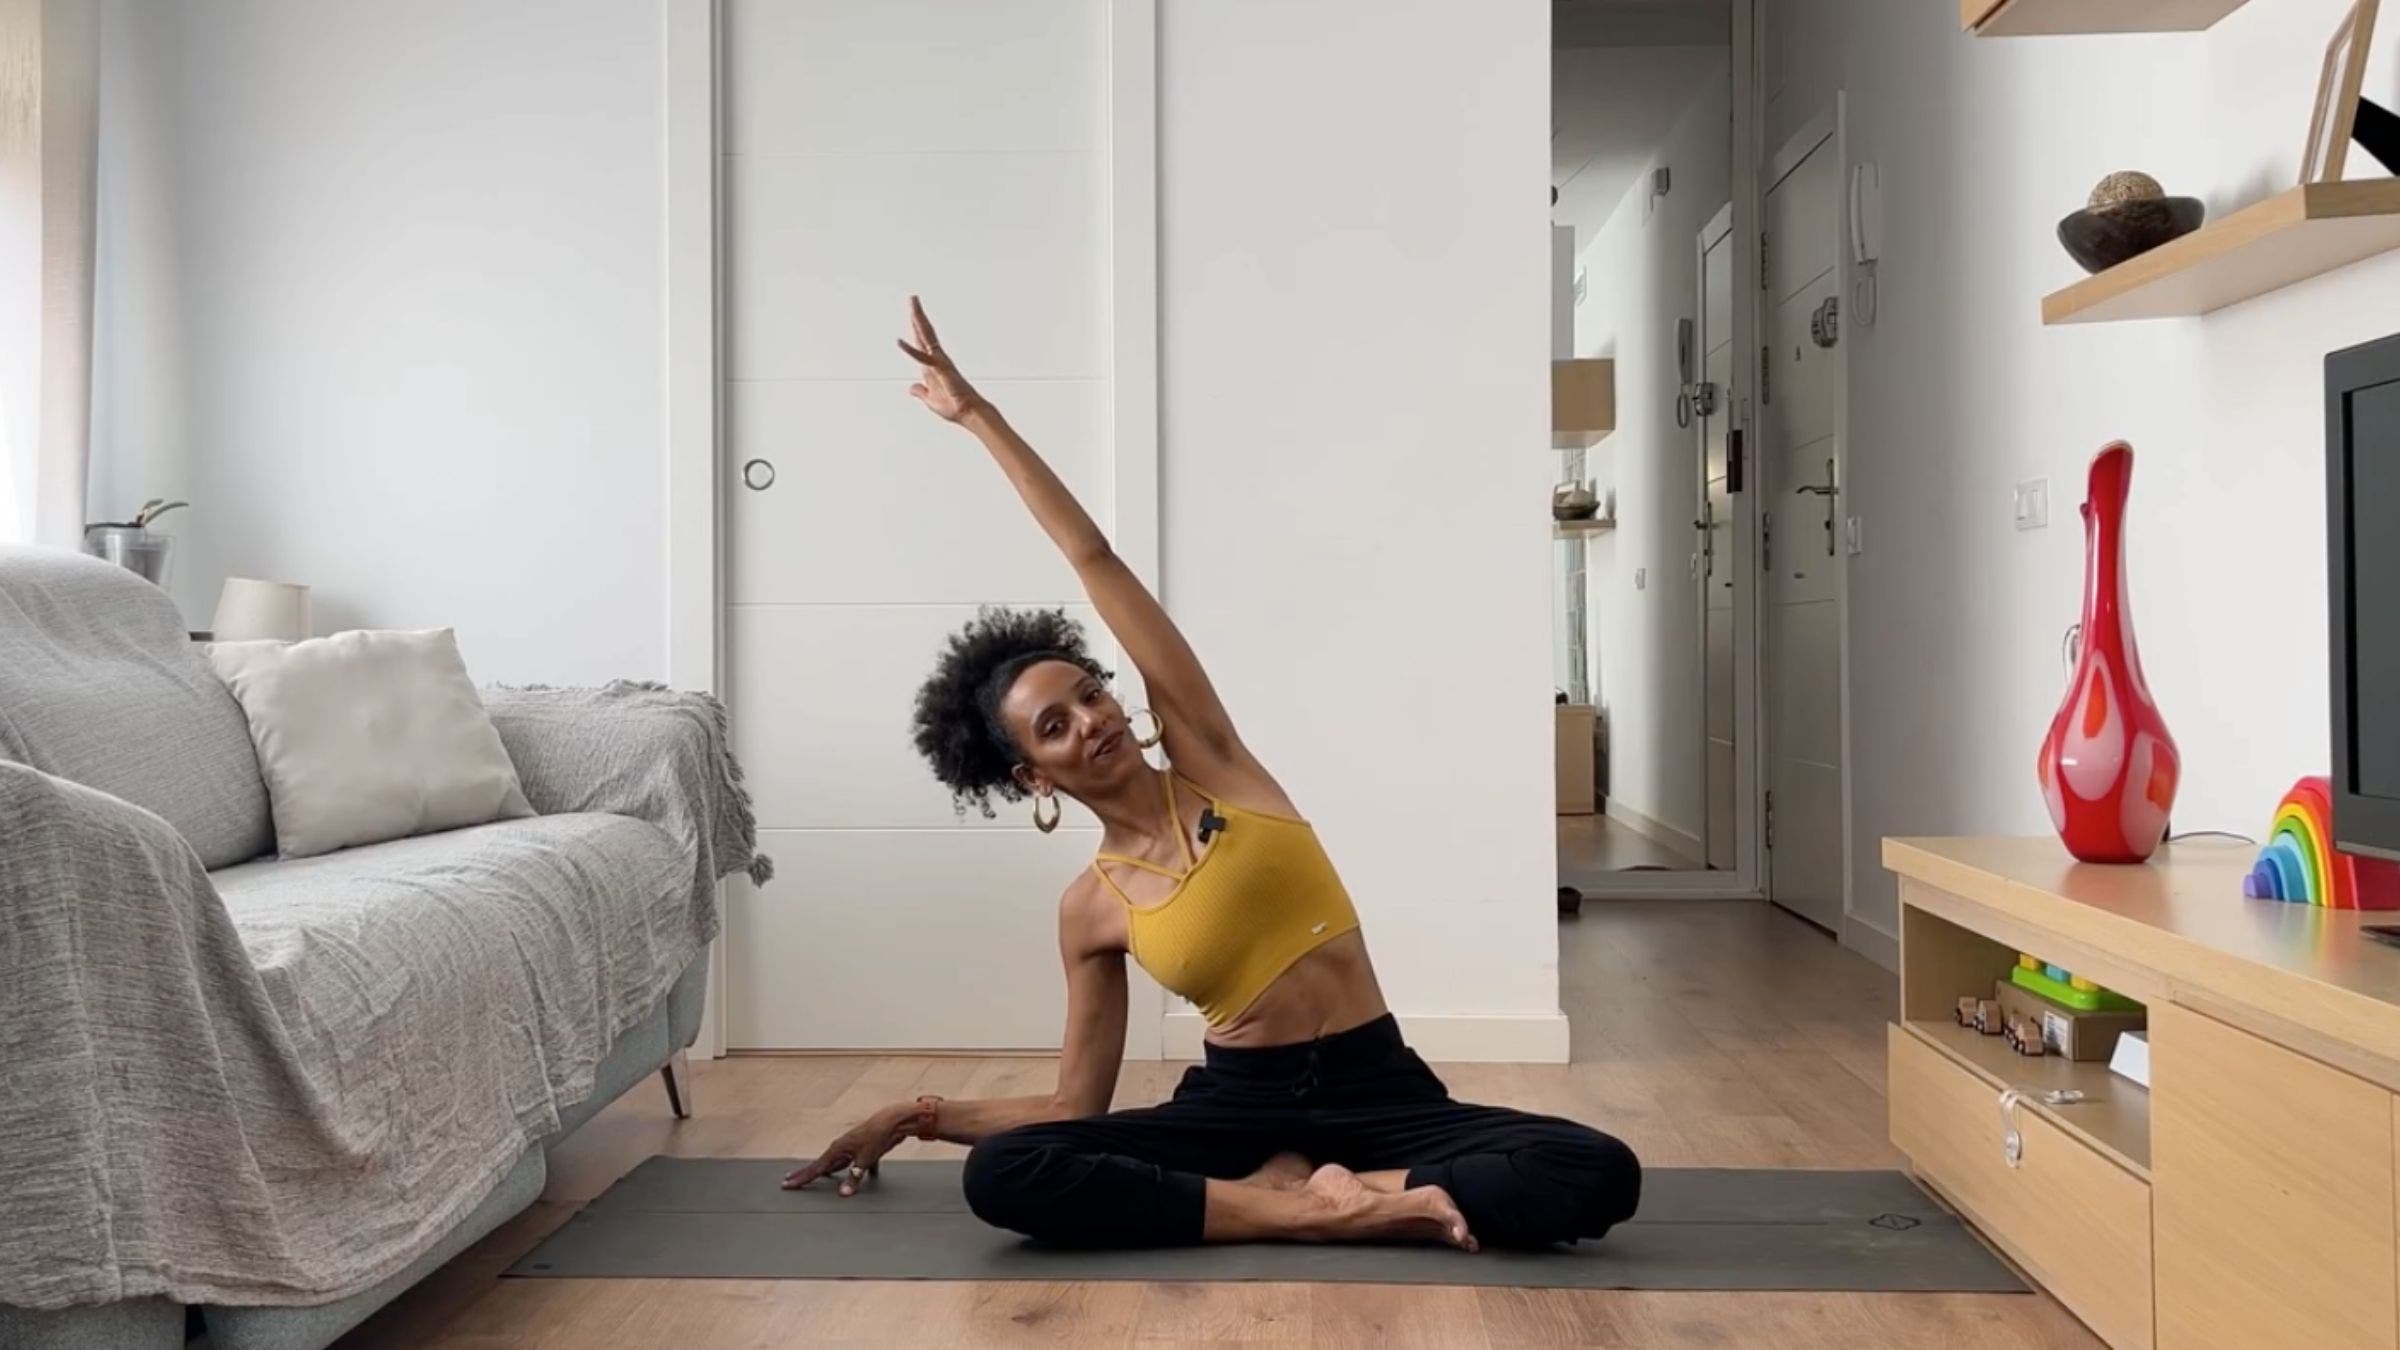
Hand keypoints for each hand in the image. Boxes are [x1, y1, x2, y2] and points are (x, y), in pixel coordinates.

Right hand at [782, 1104, 913, 1194]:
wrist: (893, 1121)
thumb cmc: (877, 1136)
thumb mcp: (865, 1159)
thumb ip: (854, 1177)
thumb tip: (843, 1194)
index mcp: (837, 1149)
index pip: (815, 1169)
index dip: (801, 1179)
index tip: (787, 1185)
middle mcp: (840, 1148)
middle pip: (819, 1166)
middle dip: (805, 1175)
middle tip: (788, 1182)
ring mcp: (850, 1149)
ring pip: (834, 1165)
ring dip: (825, 1172)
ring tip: (812, 1177)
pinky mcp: (862, 1151)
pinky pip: (853, 1165)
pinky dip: (853, 1173)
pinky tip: (855, 1180)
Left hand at [896, 296, 987, 422]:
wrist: (970, 413)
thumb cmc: (956, 407)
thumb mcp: (931, 400)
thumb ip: (921, 392)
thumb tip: (912, 388)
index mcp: (932, 366)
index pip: (921, 342)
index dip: (916, 328)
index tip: (913, 314)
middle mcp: (936, 360)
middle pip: (924, 333)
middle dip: (917, 315)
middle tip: (912, 298)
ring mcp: (940, 362)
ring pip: (926, 336)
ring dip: (918, 319)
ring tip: (913, 302)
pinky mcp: (941, 369)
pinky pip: (923, 357)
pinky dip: (910, 350)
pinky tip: (900, 342)